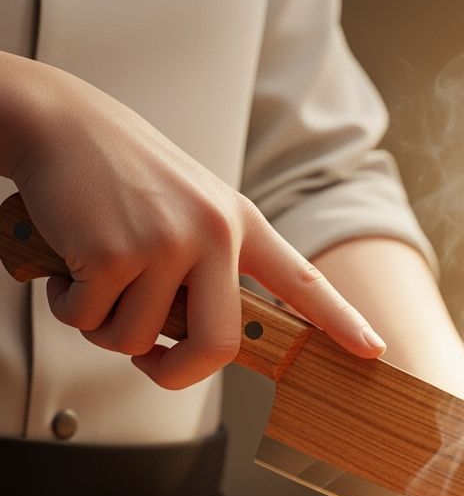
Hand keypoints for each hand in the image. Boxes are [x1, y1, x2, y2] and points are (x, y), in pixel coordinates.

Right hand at [5, 57, 383, 388]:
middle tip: (152, 365)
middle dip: (176, 374)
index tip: (373, 350)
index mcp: (239, 224)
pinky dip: (69, 306)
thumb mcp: (189, 206)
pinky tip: (68, 263)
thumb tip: (205, 342)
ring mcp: (167, 242)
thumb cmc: (122, 172)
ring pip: (137, 340)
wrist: (58, 121)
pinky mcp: (116, 252)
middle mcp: (214, 234)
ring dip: (103, 327)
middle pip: (217, 348)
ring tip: (94, 275)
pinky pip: (89, 320)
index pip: (302, 280)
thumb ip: (207, 267)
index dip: (341, 320)